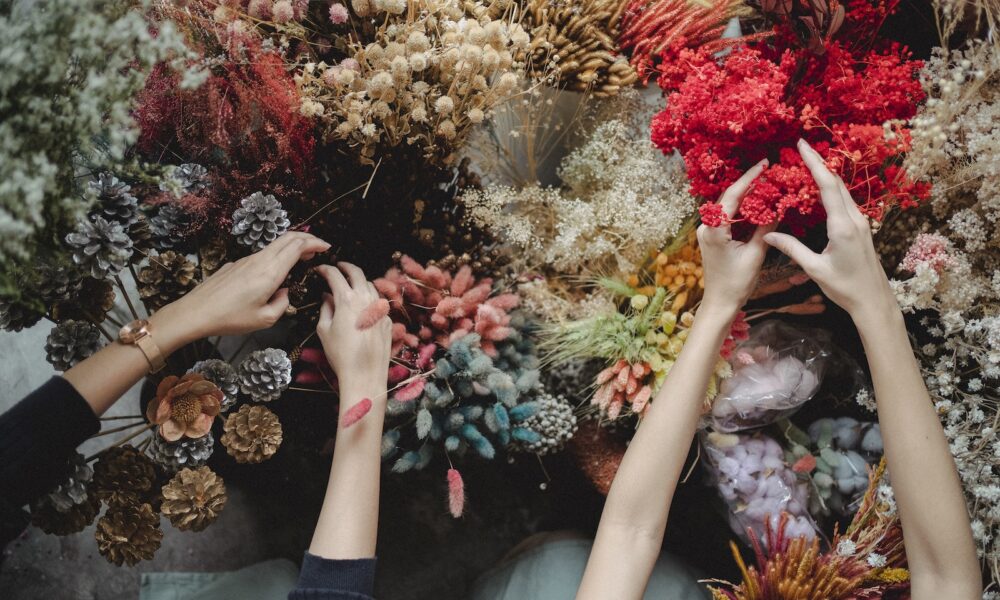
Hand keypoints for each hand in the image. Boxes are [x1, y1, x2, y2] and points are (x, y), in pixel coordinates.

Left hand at [154, 232, 330, 345]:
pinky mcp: (236, 264)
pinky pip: (262, 254)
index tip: (327, 247)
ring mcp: (246, 260)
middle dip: (307, 238)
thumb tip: (285, 293)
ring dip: (292, 246)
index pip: (297, 247)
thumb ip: (282, 304)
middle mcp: (259, 260)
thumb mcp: (264, 319)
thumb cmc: (230, 318)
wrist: (196, 312)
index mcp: (270, 272)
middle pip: (288, 238)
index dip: (314, 243)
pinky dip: (277, 254)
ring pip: (275, 244)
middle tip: (320, 246)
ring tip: (303, 257)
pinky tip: (277, 269)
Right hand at [315, 262, 391, 396]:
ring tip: (350, 286)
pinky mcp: (388, 320)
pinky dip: (369, 300)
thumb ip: (326, 308)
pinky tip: (362, 308)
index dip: (325, 269)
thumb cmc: (340, 354)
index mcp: (347, 299)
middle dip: (345, 266)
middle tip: (338, 266)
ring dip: (359, 282)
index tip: (320, 269)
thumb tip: (327, 297)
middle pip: (357, 272)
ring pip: (370, 286)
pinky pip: (378, 304)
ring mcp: (380, 309)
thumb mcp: (324, 330)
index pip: (335, 275)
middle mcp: (366, 299)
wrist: (365, 374)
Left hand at [698, 159, 774, 315]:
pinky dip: (741, 209)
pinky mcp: (710, 237)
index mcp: (714, 229)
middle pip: (729, 197)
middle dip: (749, 184)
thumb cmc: (736, 283)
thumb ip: (766, 229)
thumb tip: (779, 207)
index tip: (764, 164)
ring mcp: (706, 231)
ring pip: (727, 206)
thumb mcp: (756, 254)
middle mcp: (706, 227)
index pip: (733, 195)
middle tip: (768, 171)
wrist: (720, 302)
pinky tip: (756, 203)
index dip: (749, 178)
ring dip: (746, 195)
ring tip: (765, 184)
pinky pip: (726, 216)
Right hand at [762, 140, 896, 323]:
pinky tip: (822, 187)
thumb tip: (768, 236)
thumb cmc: (844, 287)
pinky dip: (831, 188)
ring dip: (826, 174)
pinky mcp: (861, 228)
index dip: (815, 163)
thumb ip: (792, 248)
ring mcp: (861, 222)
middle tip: (802, 147)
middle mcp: (854, 219)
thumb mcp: (814, 269)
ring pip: (842, 190)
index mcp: (842, 226)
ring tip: (809, 161)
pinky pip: (845, 201)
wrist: (873, 300)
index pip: (828, 186)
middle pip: (837, 182)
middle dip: (819, 162)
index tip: (803, 145)